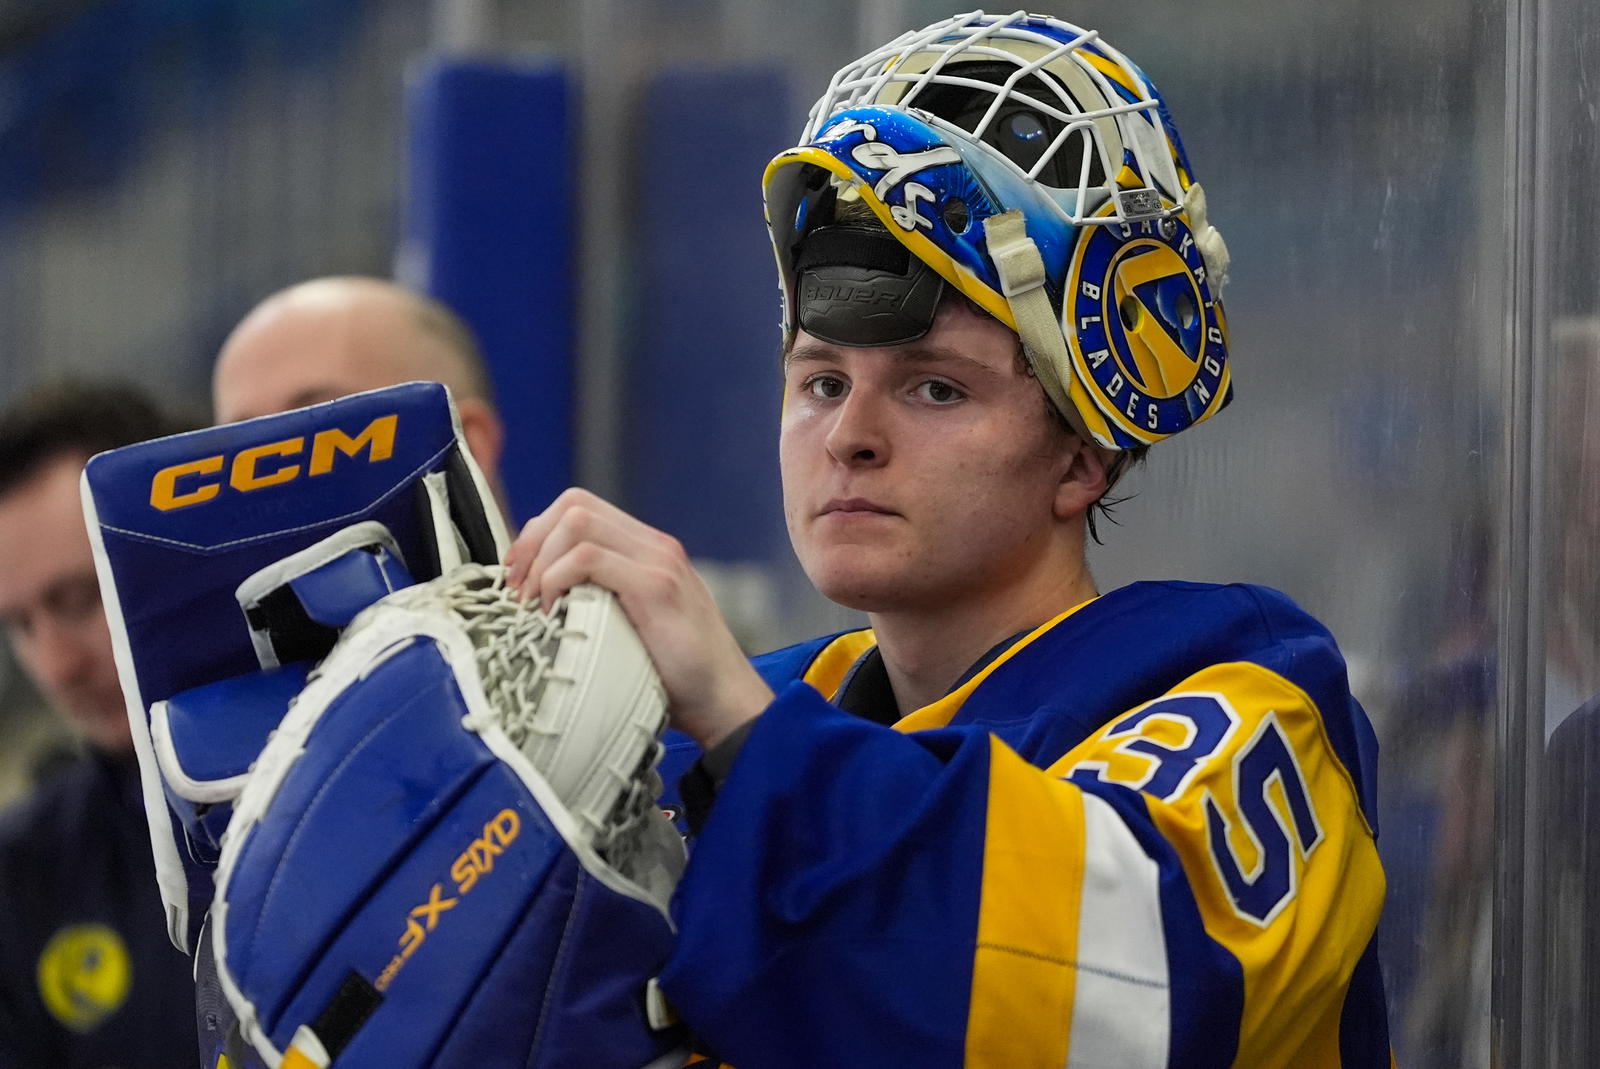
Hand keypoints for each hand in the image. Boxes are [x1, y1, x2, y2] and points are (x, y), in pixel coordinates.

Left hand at [505, 488, 772, 749]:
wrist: (725, 702)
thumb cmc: (676, 676)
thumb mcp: (631, 627)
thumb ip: (601, 602)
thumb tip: (543, 604)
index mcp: (648, 551)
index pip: (580, 509)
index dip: (538, 534)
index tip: (517, 576)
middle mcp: (655, 546)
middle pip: (574, 504)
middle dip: (532, 541)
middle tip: (516, 588)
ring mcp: (659, 562)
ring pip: (578, 522)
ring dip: (542, 560)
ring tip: (534, 603)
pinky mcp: (656, 587)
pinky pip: (589, 558)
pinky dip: (557, 579)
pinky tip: (554, 612)